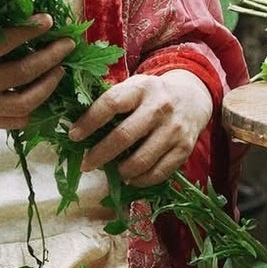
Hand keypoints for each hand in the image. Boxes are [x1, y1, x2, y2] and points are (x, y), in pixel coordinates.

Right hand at [0, 16, 75, 130]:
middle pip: (21, 74)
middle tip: (67, 44)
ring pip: (24, 102)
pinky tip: (42, 94)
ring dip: (48, 85)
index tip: (48, 20)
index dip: (28, 31)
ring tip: (59, 70)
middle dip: (50, 57)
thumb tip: (18, 17)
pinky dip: (33, 108)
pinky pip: (14, 121)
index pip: (3, 44)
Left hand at [66, 69, 214, 186]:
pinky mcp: (185, 148)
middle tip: (86, 164)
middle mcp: (159, 107)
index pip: (110, 104)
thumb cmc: (152, 95)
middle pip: (124, 136)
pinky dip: (141, 180)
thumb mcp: (133, 87)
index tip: (73, 136)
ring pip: (141, 160)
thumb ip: (111, 102)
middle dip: (99, 154)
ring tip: (112, 171)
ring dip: (121, 171)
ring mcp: (174, 129)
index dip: (89, 122)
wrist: (193, 97)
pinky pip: (159, 173)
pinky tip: (131, 178)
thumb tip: (79, 128)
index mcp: (141, 88)